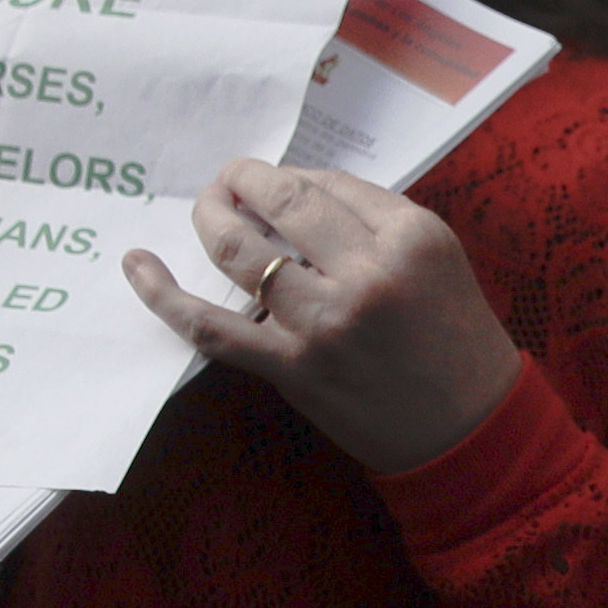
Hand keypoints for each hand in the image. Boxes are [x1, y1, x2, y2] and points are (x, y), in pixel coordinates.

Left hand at [126, 158, 522, 478]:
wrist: (471, 430)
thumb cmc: (457, 339)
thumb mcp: (439, 258)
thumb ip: (375, 219)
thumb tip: (296, 194)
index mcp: (409, 237)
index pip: (327, 184)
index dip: (288, 177)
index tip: (272, 183)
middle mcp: (367, 274)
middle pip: (281, 204)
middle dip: (241, 182)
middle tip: (227, 181)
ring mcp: (324, 323)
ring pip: (240, 254)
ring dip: (210, 220)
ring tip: (205, 209)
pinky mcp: (292, 368)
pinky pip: (213, 329)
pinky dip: (165, 296)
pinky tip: (136, 265)